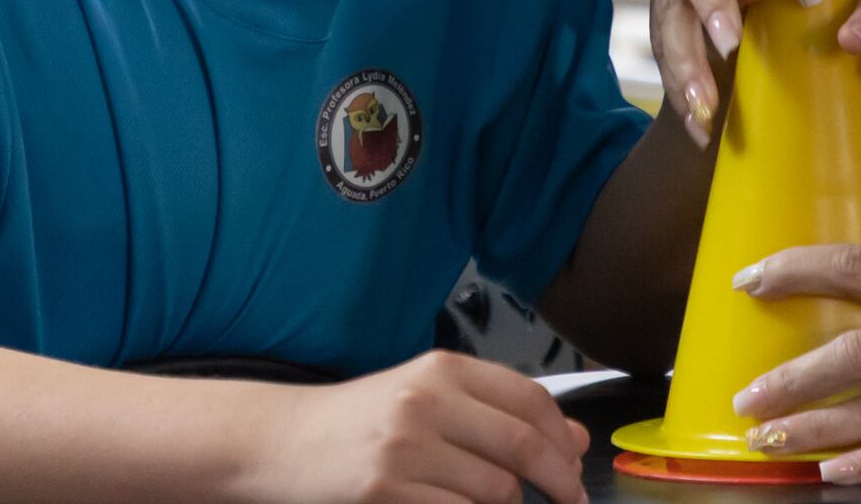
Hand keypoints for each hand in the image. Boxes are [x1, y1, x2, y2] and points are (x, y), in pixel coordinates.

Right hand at [238, 349, 589, 503]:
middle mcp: (427, 401)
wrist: (284, 441)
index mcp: (442, 369)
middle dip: (559, 481)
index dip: (565, 439)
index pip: (531, 399)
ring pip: (496, 490)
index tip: (576, 465)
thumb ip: (498, 411)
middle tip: (569, 500)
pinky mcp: (386, 489)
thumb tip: (575, 438)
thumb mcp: (429, 398)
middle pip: (524, 446)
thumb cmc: (360, 421)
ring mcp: (406, 447)